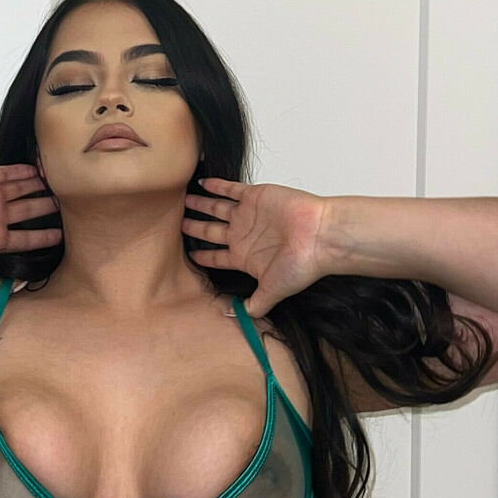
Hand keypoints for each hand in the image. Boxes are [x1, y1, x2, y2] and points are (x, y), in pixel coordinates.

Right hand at [0, 165, 61, 298]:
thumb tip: (12, 300)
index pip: (26, 239)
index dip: (44, 237)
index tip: (62, 235)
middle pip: (27, 212)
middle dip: (44, 208)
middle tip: (65, 203)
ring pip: (19, 190)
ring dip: (36, 187)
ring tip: (56, 182)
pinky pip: (6, 173)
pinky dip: (22, 171)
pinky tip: (37, 169)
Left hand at [184, 177, 329, 316]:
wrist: (319, 236)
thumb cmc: (300, 264)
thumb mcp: (272, 292)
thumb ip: (253, 305)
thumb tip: (231, 314)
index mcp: (244, 257)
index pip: (217, 257)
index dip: (203, 256)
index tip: (189, 255)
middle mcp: (244, 235)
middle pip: (212, 231)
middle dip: (195, 228)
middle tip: (178, 223)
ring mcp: (248, 215)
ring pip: (217, 208)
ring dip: (202, 205)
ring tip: (185, 201)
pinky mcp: (255, 196)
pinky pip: (230, 189)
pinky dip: (216, 185)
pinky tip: (202, 183)